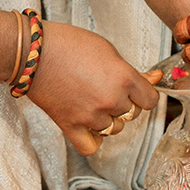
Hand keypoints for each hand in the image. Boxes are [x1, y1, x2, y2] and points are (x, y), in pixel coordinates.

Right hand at [28, 22, 161, 155]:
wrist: (35, 53)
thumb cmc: (71, 44)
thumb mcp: (108, 50)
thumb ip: (132, 70)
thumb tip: (154, 79)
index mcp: (123, 78)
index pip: (150, 100)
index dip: (144, 93)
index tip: (138, 89)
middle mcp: (111, 100)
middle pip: (132, 113)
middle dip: (125, 102)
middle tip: (109, 87)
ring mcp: (91, 116)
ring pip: (115, 128)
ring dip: (110, 117)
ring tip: (96, 100)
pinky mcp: (71, 127)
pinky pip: (92, 145)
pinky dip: (95, 138)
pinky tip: (91, 124)